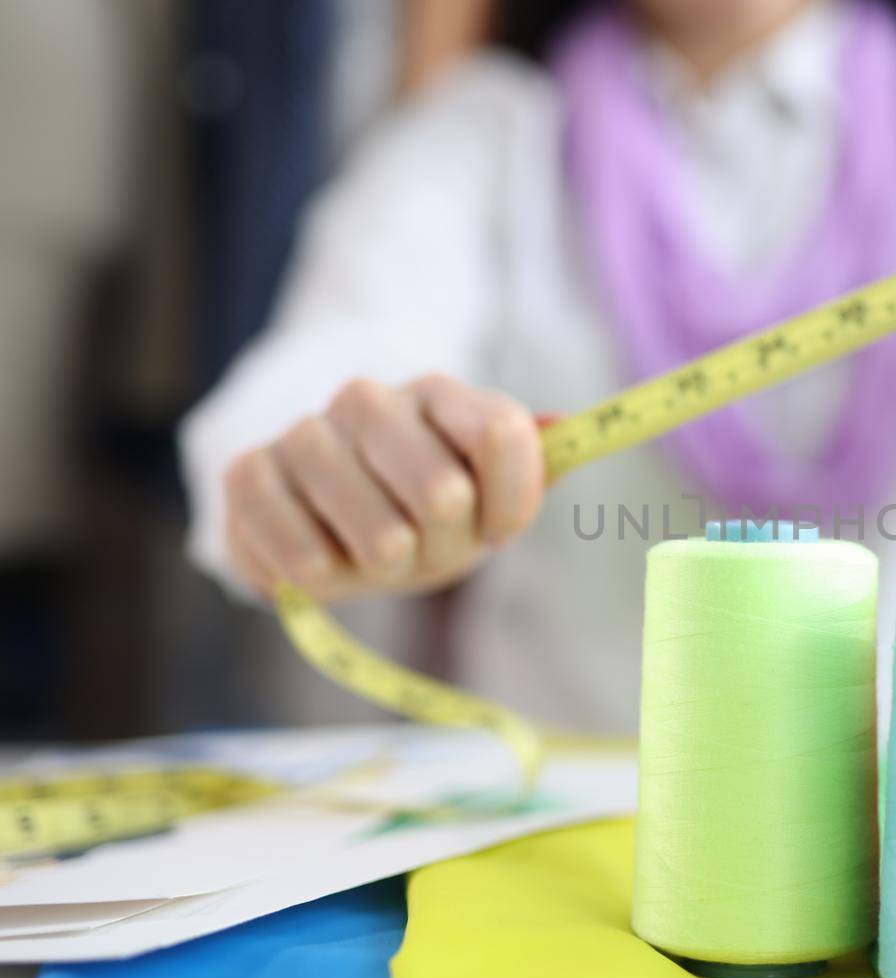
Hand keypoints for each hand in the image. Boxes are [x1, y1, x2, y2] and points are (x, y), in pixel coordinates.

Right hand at [223, 374, 545, 600]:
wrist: (321, 521)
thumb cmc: (420, 509)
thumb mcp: (484, 493)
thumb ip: (531, 465)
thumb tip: (565, 430)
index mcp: (441, 395)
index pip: (501, 432)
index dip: (512, 500)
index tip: (499, 531)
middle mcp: (371, 399)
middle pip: (445, 493)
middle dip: (444, 544)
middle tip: (425, 544)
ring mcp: (305, 432)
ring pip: (379, 537)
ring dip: (386, 568)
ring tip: (374, 552)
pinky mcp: (247, 475)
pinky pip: (306, 560)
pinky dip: (328, 582)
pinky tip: (324, 558)